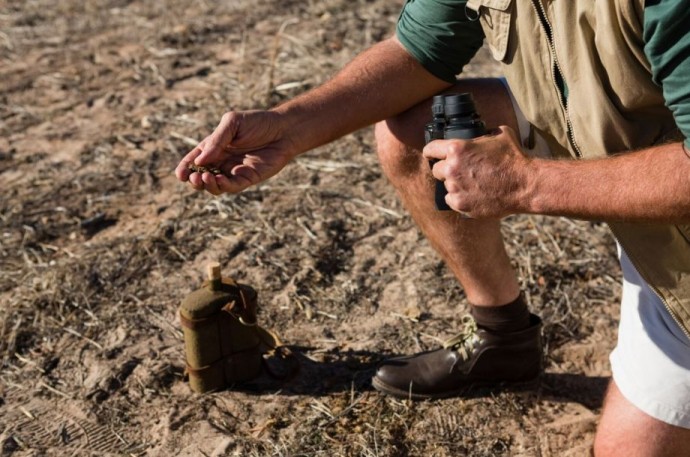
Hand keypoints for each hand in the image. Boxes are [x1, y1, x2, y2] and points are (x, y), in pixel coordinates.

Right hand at [175, 110, 297, 194]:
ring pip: (215, 186)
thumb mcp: (232, 123)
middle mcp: (221, 161)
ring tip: (206, 178)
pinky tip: (219, 179)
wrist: (283, 130)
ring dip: (207, 185)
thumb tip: (200, 161)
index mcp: (213, 147)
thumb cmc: (258, 123)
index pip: (193, 161)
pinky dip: (223, 186)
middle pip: (201, 177)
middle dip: (194, 180)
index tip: (180, 174)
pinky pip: (232, 187)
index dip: (184, 169)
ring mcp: (234, 171)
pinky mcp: (247, 178)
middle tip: (195, 178)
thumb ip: (217, 140)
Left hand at [423, 126, 534, 217]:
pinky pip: (452, 200)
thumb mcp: (499, 134)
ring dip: (455, 184)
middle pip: (436, 170)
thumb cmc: (513, 158)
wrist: (524, 184)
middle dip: (445, 170)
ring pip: (446, 186)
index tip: (431, 155)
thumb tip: (480, 134)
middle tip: (460, 171)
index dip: (431, 151)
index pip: (430, 149)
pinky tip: (473, 195)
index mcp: (457, 149)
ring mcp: (455, 188)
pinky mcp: (461, 205)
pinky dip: (459, 198)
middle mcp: (452, 169)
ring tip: (472, 184)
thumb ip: (482, 134)